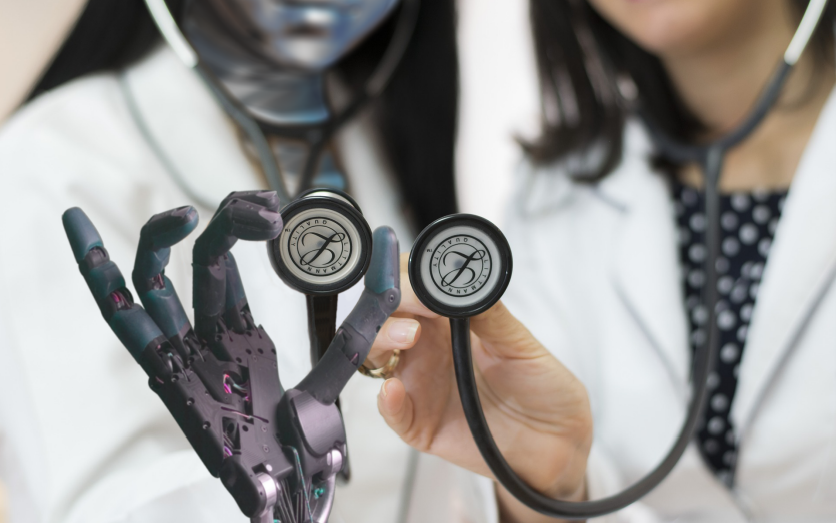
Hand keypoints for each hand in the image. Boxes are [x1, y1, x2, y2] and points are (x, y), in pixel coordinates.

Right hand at [62, 191, 400, 522]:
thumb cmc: (304, 436)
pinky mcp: (165, 372)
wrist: (287, 485)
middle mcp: (204, 338)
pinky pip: (124, 319)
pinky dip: (99, 274)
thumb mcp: (341, 363)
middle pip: (202, 262)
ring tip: (184, 214)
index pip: (229, 267)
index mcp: (239, 335)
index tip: (273, 206)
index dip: (242, 224)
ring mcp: (181, 352)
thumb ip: (368, 315)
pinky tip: (80, 230)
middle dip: (226, 223)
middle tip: (265, 209)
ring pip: (153, 281)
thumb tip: (393, 252)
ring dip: (159, 238)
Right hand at [368, 254, 592, 508]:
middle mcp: (426, 351)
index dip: (405, 282)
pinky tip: (394, 390)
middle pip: (384, 321)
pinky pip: (394, 412)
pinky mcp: (421, 424)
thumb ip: (488, 315)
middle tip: (410, 311)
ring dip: (382, 342)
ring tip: (406, 337)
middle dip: (387, 309)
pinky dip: (388, 401)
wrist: (560, 439)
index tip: (414, 280)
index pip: (410, 293)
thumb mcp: (520, 344)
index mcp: (447, 324)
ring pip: (377, 359)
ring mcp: (420, 386)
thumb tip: (462, 283)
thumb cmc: (542, 387)